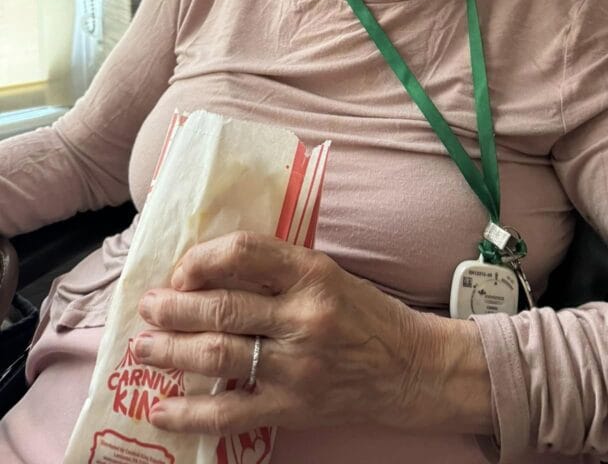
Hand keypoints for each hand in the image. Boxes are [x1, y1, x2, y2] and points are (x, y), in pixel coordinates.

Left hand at [136, 231, 491, 436]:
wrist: (407, 367)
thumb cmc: (362, 313)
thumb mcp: (327, 273)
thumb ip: (276, 268)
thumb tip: (207, 270)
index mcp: (311, 272)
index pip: (244, 252)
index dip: (202, 259)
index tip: (180, 270)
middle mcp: (302, 315)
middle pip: (221, 307)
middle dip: (173, 307)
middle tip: (147, 307)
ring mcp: (296, 365)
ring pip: (217, 355)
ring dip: (170, 351)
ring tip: (143, 348)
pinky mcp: (292, 407)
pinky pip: (229, 412)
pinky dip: (188, 412)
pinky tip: (160, 410)